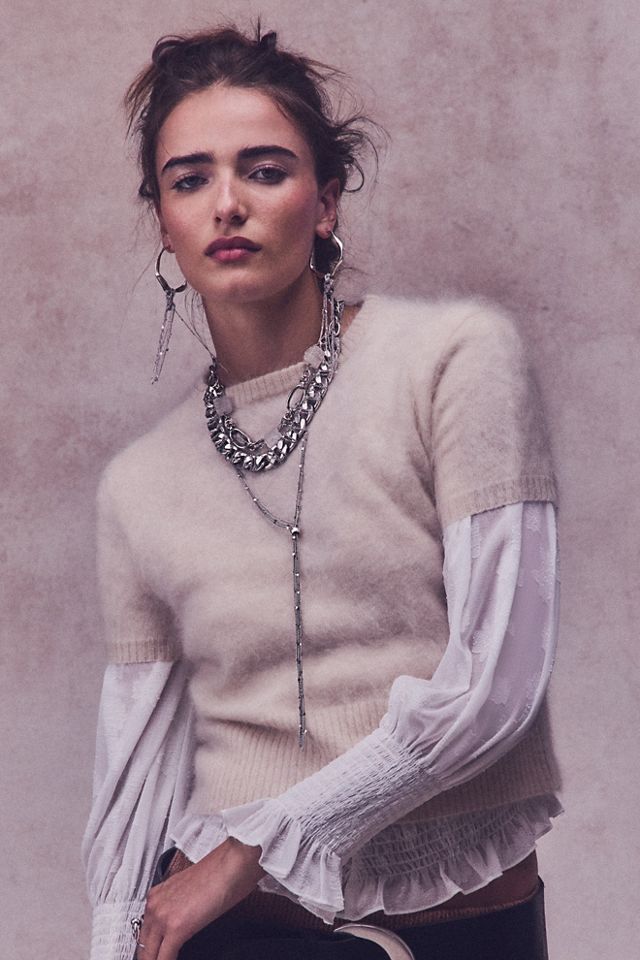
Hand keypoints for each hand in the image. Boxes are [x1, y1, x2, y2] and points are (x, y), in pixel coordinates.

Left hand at [135, 838, 263, 959]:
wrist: (232, 863)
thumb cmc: (220, 872)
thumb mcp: (189, 890)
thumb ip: (178, 907)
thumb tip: (181, 923)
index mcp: (157, 895)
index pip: (145, 931)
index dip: (150, 948)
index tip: (156, 954)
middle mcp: (155, 905)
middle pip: (143, 945)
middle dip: (151, 957)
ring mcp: (163, 916)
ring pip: (149, 954)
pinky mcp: (177, 928)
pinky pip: (164, 958)